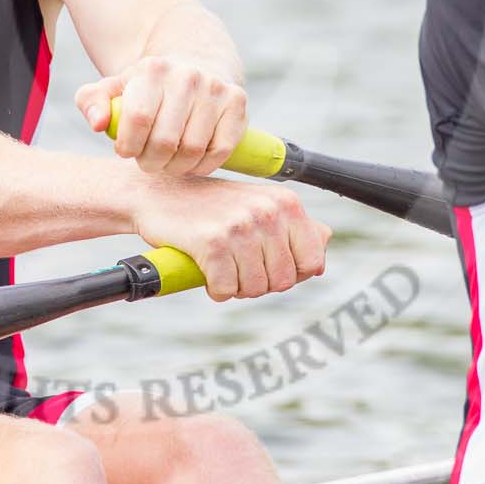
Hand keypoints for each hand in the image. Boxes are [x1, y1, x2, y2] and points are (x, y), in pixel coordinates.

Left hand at [76, 57, 246, 174]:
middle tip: (147, 162)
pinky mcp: (238, 101)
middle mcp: (188, 75)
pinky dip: (203, 166)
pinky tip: (191, 162)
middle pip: (165, 140)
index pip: (138, 118)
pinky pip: (220, 150)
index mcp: (153, 69)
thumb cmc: (149, 86)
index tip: (126, 152)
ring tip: (167, 163)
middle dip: (151, 162)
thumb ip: (92, 101)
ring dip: (176, 167)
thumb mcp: (115, 87)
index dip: (129, 146)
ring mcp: (216, 88)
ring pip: (193, 149)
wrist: (195, 61)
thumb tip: (99, 124)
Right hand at [129, 170, 328, 301]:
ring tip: (222, 266)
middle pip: (282, 281)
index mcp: (286, 202)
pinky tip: (206, 271)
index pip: (313, 262)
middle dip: (259, 283)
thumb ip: (296, 223)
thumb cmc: (212, 204)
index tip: (266, 264)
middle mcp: (267, 211)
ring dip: (235, 287)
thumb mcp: (259, 203)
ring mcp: (240, 226)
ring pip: (254, 289)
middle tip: (237, 266)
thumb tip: (325, 240)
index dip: (290, 273)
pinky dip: (215, 289)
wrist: (159, 193)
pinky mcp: (213, 242)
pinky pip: (225, 290)